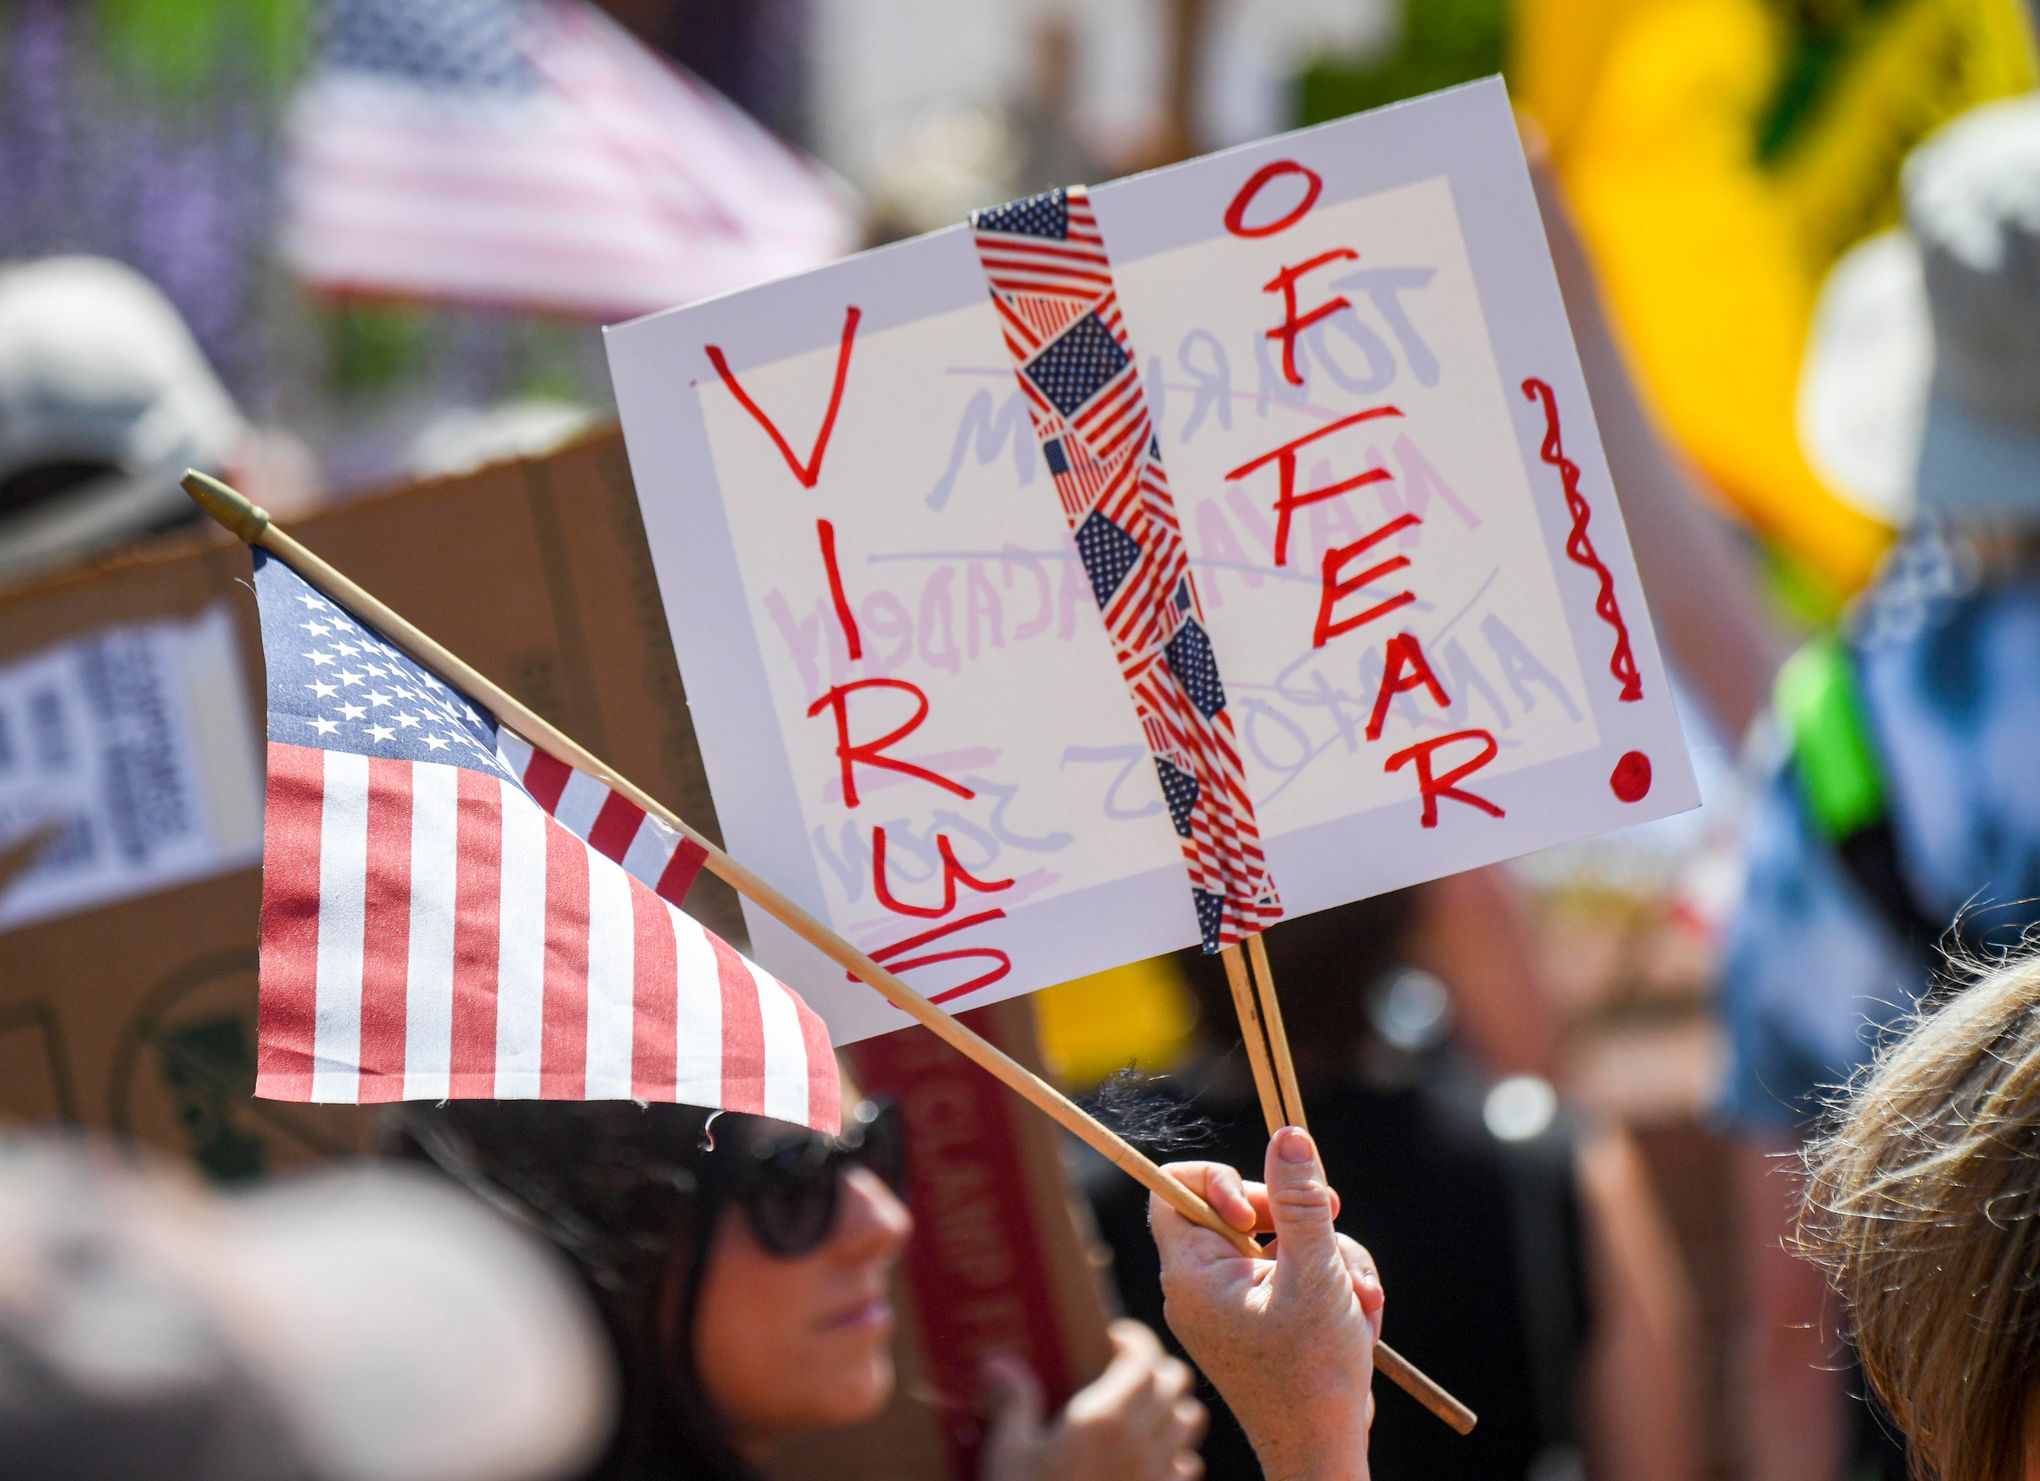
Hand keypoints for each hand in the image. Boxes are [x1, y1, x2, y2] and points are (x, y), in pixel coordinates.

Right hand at [979, 1319, 1205, 1480]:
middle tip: (1125, 1373)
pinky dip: (1175, 1454)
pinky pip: (1187, 1467)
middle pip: (1176, 1381)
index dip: (1135, 1339)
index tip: (1114, 1339)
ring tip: (1141, 1412)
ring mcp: (1157, 1476)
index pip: (1144, 1356)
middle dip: (1155, 1369)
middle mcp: (1140, 1442)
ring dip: (1171, 1408)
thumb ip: (1015, 1401)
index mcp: (1102, 1418)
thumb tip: (1000, 1362)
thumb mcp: (1009, 1452)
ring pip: (1190, 1420)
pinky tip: (1146, 1460)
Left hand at [1149, 1128, 1383, 1480]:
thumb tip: (1288, 1136)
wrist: (1324, 1451)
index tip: (1262, 1208)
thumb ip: (1301, 1202)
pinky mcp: (1264, 1318)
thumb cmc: (1312, 1374)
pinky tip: (1358, 1316)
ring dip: (1331, 1257)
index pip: (1172, 1189)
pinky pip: (1294, 1273)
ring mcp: (1234, 1303)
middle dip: (1301, 1218)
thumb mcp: (1314, 1275)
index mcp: (1192, 1273)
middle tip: (1335, 1220)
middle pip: (1243, 1209)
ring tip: (1360, 1297)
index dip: (1218, 1178)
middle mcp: (1203, 1284)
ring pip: (1281, 1240)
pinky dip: (1330, 1285)